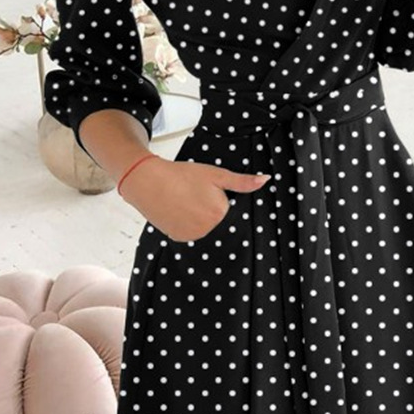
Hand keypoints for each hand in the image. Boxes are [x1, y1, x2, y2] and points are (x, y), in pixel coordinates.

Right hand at [119, 155, 270, 241]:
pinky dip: (189, 225)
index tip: (212, 194)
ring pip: (206, 229)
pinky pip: (192, 234)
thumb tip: (266, 180)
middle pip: (219, 222)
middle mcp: (208, 229)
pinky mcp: (179, 238)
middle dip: (212, 211)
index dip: (223, 201)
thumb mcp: (215, 174)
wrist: (148, 181)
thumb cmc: (182, 175)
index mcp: (220, 213)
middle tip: (197, 197)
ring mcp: (193, 235)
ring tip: (188, 202)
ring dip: (201, 219)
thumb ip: (242, 181)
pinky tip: (180, 212)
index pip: (231, 212)